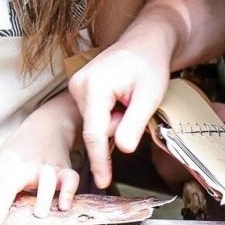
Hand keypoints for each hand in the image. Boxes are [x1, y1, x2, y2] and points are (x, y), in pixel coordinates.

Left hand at [0, 127, 79, 224]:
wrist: (49, 124)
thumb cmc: (21, 148)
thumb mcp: (0, 158)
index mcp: (7, 162)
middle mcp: (26, 165)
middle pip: (12, 182)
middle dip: (2, 201)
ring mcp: (47, 167)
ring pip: (46, 180)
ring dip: (43, 197)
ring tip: (39, 216)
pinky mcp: (65, 169)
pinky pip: (70, 179)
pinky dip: (69, 192)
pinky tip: (64, 207)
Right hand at [68, 42, 169, 188]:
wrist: (145, 42)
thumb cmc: (150, 65)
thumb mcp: (149, 96)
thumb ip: (133, 124)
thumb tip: (121, 150)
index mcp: (94, 86)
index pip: (95, 133)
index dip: (100, 161)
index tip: (103, 182)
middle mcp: (78, 85)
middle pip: (96, 129)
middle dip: (118, 127)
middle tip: (134, 104)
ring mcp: (75, 86)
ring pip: (95, 124)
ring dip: (114, 120)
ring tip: (128, 98)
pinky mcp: (78, 88)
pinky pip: (93, 115)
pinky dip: (109, 114)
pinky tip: (119, 100)